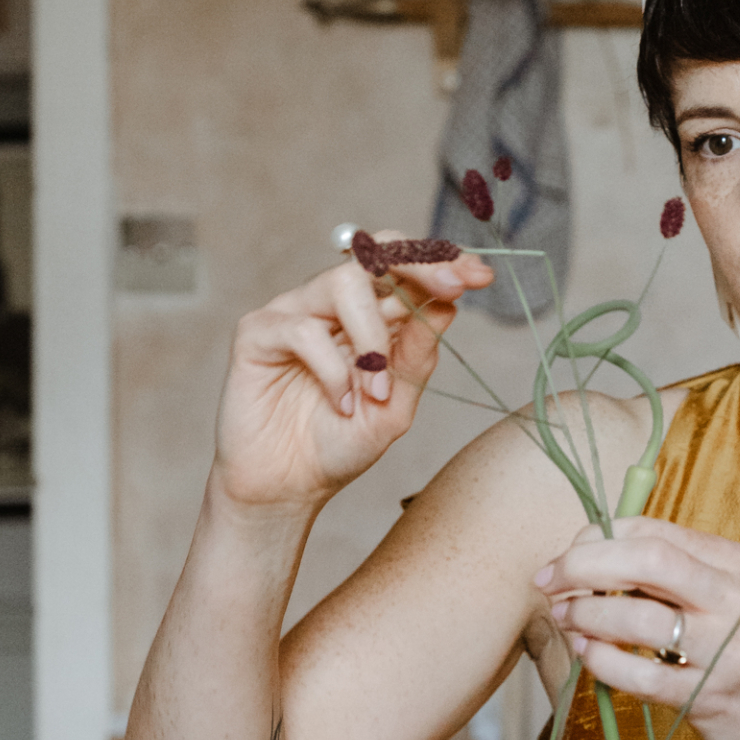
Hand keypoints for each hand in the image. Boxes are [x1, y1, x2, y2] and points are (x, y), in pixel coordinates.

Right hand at [212, 242, 496, 513]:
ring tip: (377, 391)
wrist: (287, 488)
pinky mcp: (258, 332)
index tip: (481, 276)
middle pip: (376, 251)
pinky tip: (338, 403)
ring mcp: (295, 312)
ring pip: (343, 283)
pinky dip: (332, 369)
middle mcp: (333, 305)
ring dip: (372, 337)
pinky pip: (303, 329)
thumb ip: (417, 357)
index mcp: (371, 317)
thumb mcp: (395, 407)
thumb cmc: (338, 444)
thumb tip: (447, 304)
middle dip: (420, 264)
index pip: (406, 268)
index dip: (443, 262)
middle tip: (452, 287)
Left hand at [533, 518, 739, 739]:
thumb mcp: (732, 600)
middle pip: (644, 561)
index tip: (566, 556)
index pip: (652, 532)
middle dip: (582, 566)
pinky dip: (602, 662)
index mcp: (735, 564)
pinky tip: (589, 655)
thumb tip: (595, 556)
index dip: (597, 538)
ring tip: (567, 620)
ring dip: (585, 616)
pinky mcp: (710, 697)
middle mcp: (735, 598)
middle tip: (547, 581)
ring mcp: (726, 648)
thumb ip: (676, 576)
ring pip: (636, 617)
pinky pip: (638, 675)